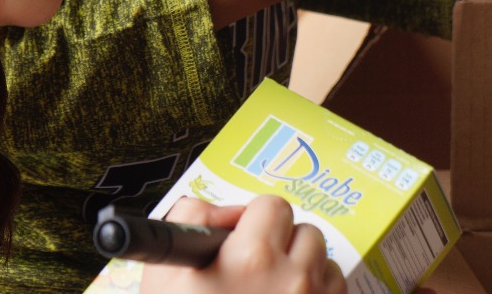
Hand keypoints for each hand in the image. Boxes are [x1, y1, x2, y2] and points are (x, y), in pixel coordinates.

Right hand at [140, 195, 346, 293]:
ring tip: (275, 289)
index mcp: (251, 259)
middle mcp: (292, 281)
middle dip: (283, 242)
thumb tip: (225, 213)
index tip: (243, 234)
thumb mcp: (165, 272)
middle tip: (258, 264)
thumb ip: (191, 218)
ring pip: (327, 264)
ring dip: (305, 269)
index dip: (255, 217)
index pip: (273, 206)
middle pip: (307, 232)